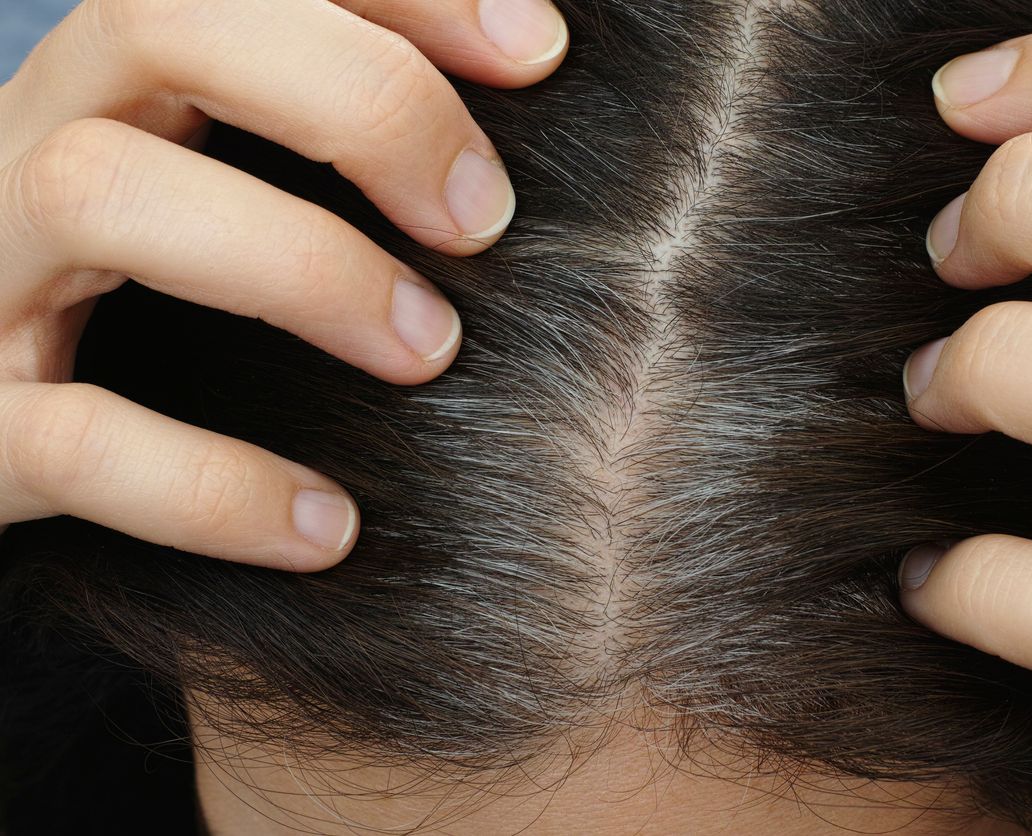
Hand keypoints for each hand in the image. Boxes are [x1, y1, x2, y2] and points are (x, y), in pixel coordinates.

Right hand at [0, 0, 567, 570]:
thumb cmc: (140, 324)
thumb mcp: (217, 206)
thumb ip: (320, 159)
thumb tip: (502, 163)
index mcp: (120, 91)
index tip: (537, 52)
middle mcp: (34, 148)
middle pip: (156, 17)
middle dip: (357, 97)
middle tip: (482, 215)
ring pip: (99, 192)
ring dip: (300, 266)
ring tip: (427, 350)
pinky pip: (72, 444)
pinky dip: (213, 486)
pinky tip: (325, 527)